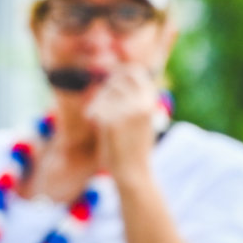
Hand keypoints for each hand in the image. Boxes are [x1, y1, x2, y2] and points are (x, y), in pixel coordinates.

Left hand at [85, 62, 162, 183]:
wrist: (133, 171)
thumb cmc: (136, 145)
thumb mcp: (142, 117)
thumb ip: (135, 97)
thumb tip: (119, 75)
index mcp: (151, 101)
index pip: (135, 71)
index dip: (120, 71)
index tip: (110, 78)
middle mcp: (141, 103)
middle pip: (116, 79)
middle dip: (106, 87)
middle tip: (101, 101)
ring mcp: (126, 111)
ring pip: (104, 93)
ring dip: (98, 102)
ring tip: (97, 115)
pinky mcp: (111, 121)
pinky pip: (95, 107)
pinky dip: (91, 113)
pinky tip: (92, 121)